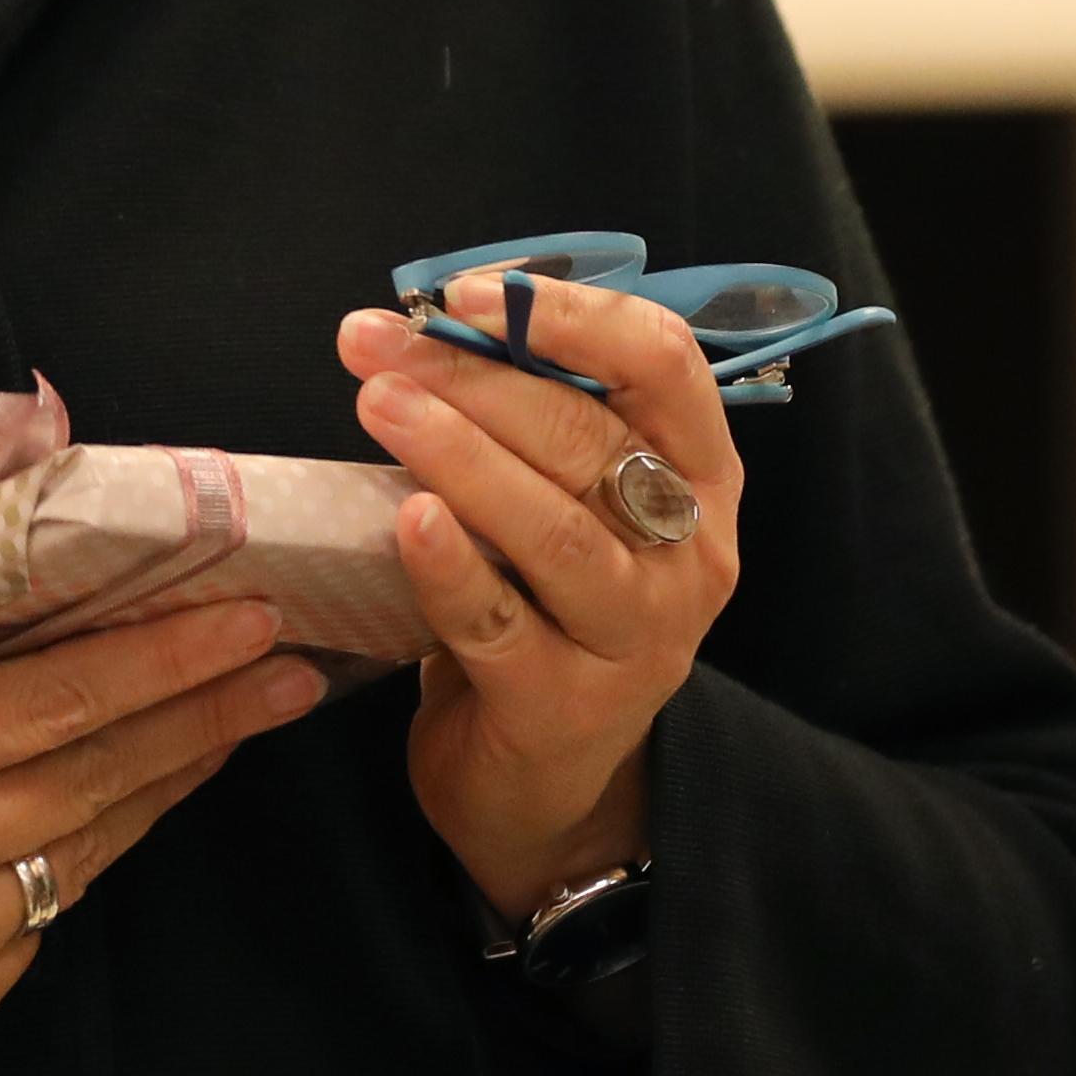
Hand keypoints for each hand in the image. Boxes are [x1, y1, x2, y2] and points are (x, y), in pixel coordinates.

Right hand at [0, 595, 321, 1075]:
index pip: (48, 695)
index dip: (159, 653)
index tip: (238, 610)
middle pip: (97, 765)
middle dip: (209, 706)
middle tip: (289, 658)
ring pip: (90, 841)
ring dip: (176, 772)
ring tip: (244, 714)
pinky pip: (46, 913)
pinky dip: (89, 848)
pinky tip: (129, 800)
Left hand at [334, 271, 745, 922]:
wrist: (541, 783)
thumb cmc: (546, 610)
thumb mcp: (565, 506)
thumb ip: (532, 422)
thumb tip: (429, 321)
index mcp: (700, 477)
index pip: (665, 364)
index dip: (571, 315)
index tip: (467, 292)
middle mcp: (690, 553)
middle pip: (589, 438)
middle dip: (473, 377)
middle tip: (375, 343)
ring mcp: (638, 636)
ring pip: (555, 528)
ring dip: (460, 455)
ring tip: (376, 403)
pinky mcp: (566, 706)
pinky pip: (502, 622)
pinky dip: (451, 566)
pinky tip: (406, 519)